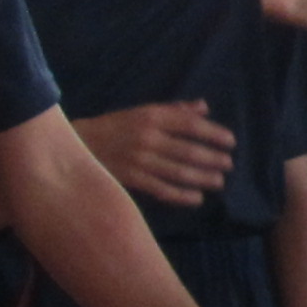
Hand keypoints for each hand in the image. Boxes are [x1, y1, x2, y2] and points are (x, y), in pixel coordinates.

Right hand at [74, 101, 236, 210]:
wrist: (75, 144)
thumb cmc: (115, 126)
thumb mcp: (143, 111)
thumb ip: (175, 111)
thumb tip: (204, 107)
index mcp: (152, 117)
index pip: (190, 125)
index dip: (213, 133)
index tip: (231, 142)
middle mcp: (147, 137)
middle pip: (187, 150)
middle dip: (212, 158)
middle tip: (229, 164)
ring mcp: (139, 160)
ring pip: (177, 171)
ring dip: (202, 178)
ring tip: (219, 181)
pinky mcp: (130, 179)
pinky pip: (161, 189)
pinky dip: (180, 195)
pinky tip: (197, 199)